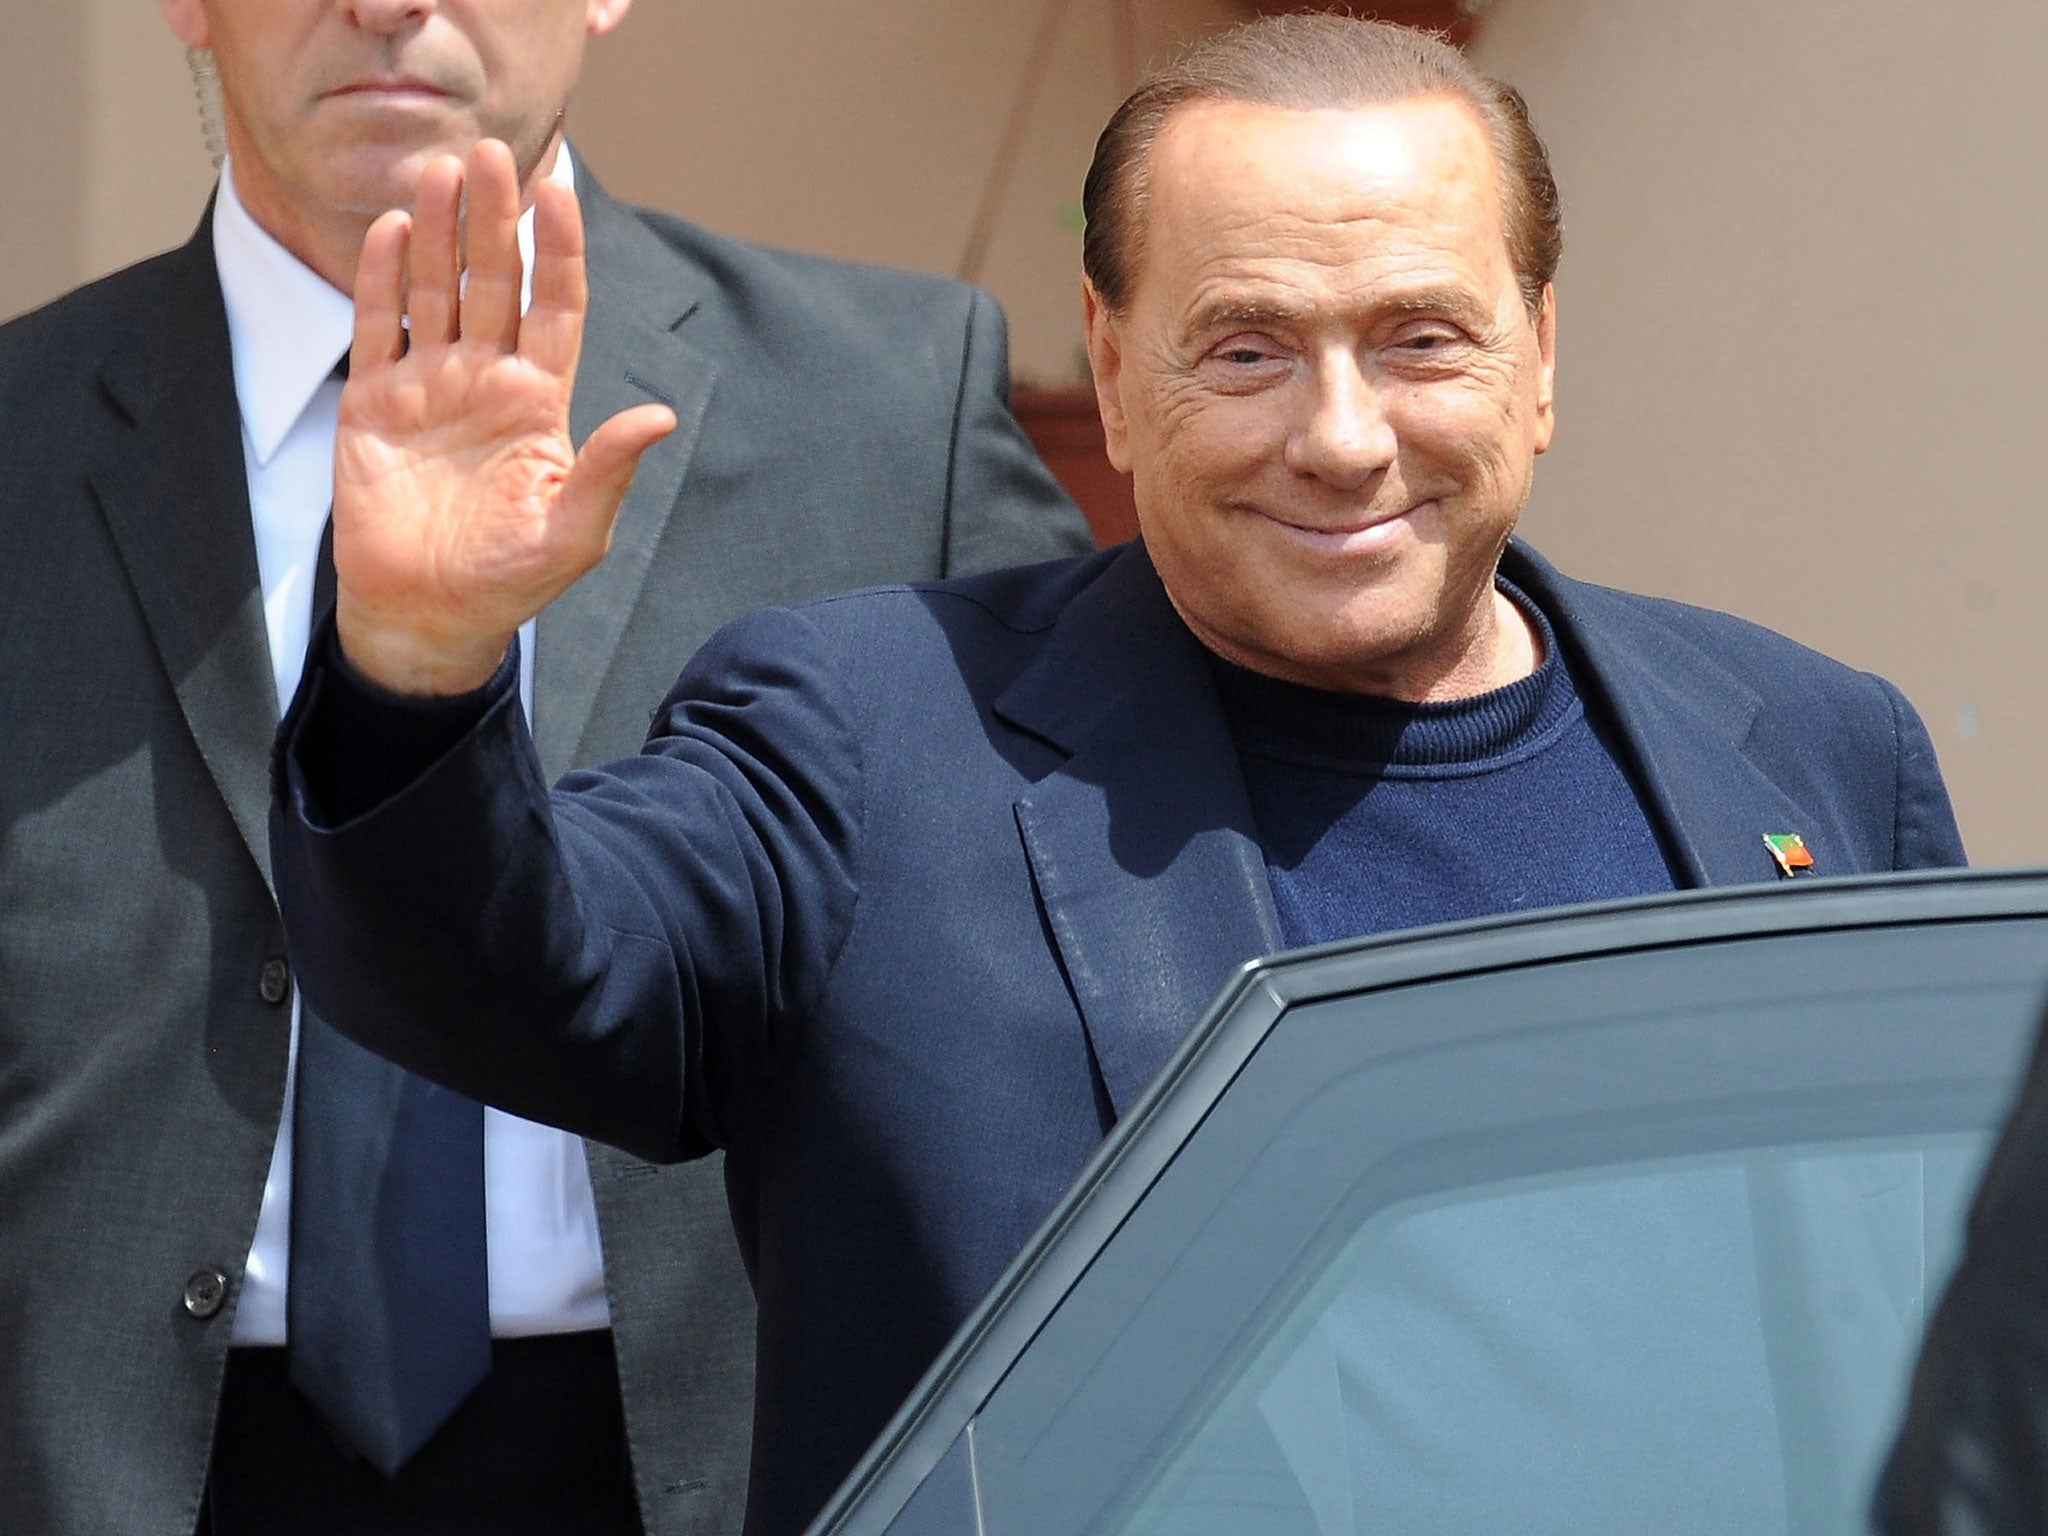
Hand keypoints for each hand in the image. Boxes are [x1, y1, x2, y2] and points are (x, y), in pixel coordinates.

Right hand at [332, 140, 677, 694]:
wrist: (428, 615)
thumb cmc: (509, 580)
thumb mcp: (573, 532)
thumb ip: (609, 469)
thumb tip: (660, 415)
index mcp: (541, 402)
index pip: (557, 307)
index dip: (560, 251)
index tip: (560, 191)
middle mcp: (487, 380)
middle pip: (495, 282)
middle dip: (494, 219)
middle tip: (489, 153)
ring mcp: (429, 386)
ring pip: (436, 291)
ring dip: (440, 232)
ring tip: (440, 170)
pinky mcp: (373, 403)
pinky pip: (379, 327)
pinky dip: (382, 279)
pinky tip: (393, 230)